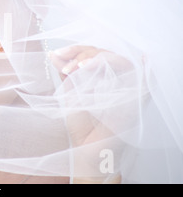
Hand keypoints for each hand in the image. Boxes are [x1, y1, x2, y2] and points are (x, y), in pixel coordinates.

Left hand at [50, 46, 124, 182]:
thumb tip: (53, 54)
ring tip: (79, 68)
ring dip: (97, 59)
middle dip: (81, 54)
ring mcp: (127, 86)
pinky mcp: (136, 98)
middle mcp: (115, 77)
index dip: (74, 50)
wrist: (87, 146)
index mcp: (100, 74)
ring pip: (118, 61)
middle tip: (66, 67)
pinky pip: (142, 79)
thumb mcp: (69, 91)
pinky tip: (132, 59)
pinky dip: (137, 68)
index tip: (56, 54)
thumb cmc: (80, 122)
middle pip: (103, 52)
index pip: (90, 52)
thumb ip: (65, 72)